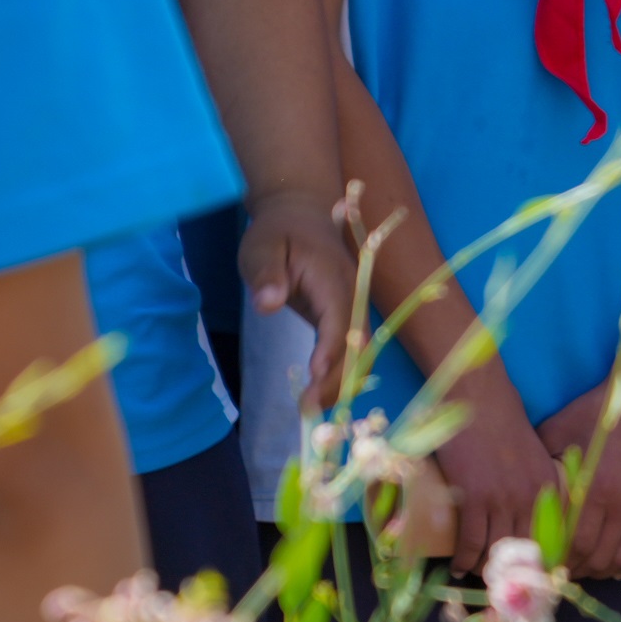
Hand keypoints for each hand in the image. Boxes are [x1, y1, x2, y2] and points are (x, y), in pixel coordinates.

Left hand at [237, 193, 356, 408]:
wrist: (300, 212)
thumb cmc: (277, 231)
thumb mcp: (261, 246)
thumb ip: (266, 273)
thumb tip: (269, 303)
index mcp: (332, 275)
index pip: (339, 316)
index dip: (331, 347)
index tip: (315, 374)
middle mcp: (352, 291)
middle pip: (356, 340)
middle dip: (337, 376)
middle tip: (307, 408)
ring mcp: (352, 302)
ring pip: (358, 347)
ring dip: (340, 380)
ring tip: (311, 409)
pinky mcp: (345, 313)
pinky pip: (351, 345)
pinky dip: (341, 371)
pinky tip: (320, 393)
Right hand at [430, 377, 561, 576]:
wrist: (478, 400)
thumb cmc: (502, 424)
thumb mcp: (533, 456)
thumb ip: (537, 482)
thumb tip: (529, 516)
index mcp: (550, 487)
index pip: (551, 537)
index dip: (539, 561)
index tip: (527, 572)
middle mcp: (532, 497)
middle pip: (523, 550)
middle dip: (509, 569)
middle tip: (495, 577)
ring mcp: (503, 499)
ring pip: (495, 550)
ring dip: (483, 567)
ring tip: (474, 571)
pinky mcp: (475, 498)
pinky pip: (470, 542)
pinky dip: (463, 559)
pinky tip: (457, 566)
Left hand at [538, 378, 620, 580]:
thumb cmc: (593, 416)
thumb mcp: (556, 434)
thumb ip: (539, 469)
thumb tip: (513, 501)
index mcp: (596, 486)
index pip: (575, 545)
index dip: (560, 561)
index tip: (549, 562)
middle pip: (599, 558)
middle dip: (579, 569)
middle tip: (565, 568)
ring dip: (604, 570)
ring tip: (589, 565)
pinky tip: (616, 560)